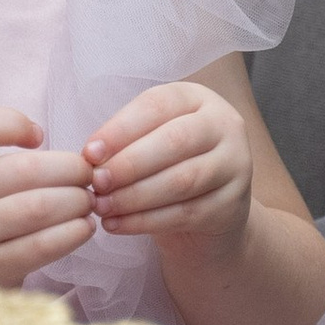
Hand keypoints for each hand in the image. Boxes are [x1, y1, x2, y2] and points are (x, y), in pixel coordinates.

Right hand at [0, 108, 92, 285]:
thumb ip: (2, 154)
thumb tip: (68, 156)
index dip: (12, 123)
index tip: (38, 136)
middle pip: (25, 170)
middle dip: (71, 169)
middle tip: (89, 176)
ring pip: (38, 207)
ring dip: (77, 202)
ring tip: (89, 201)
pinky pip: (41, 247)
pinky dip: (72, 233)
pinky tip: (83, 227)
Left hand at [85, 80, 251, 251]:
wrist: (211, 210)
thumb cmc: (169, 166)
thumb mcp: (151, 140)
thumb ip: (126, 141)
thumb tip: (91, 156)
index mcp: (198, 99)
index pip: (157, 105)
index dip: (120, 129)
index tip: (89, 154)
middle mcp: (224, 125)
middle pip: (174, 141)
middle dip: (128, 164)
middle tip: (95, 183)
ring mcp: (235, 165)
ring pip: (181, 180)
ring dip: (134, 196)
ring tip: (102, 207)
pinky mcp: (232, 205)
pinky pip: (185, 214)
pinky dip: (145, 222)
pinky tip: (118, 225)